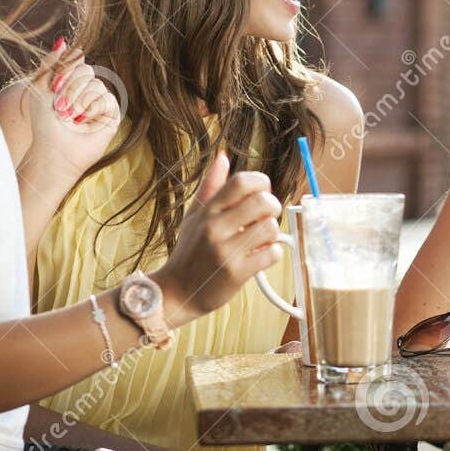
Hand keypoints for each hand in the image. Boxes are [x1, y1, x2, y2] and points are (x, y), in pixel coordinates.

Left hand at [0, 38, 120, 182]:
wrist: (54, 149)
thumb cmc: (44, 123)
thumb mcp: (40, 87)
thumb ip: (51, 62)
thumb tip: (64, 41)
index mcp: (71, 81)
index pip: (76, 60)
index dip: (65, 71)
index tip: (52, 88)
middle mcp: (87, 89)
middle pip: (86, 70)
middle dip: (69, 88)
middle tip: (59, 108)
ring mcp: (100, 101)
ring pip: (96, 85)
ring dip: (78, 102)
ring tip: (70, 118)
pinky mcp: (112, 115)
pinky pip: (107, 99)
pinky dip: (91, 110)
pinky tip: (83, 122)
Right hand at [152, 153, 284, 327]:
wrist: (177, 292)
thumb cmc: (189, 253)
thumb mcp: (194, 217)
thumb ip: (211, 188)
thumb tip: (223, 157)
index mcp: (207, 211)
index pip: (241, 181)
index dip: (261, 182)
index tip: (262, 192)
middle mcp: (215, 227)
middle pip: (263, 201)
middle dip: (273, 207)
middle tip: (265, 217)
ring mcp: (226, 250)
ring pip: (270, 228)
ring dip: (272, 234)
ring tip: (260, 240)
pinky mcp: (236, 272)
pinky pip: (271, 254)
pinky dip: (272, 254)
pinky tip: (259, 256)